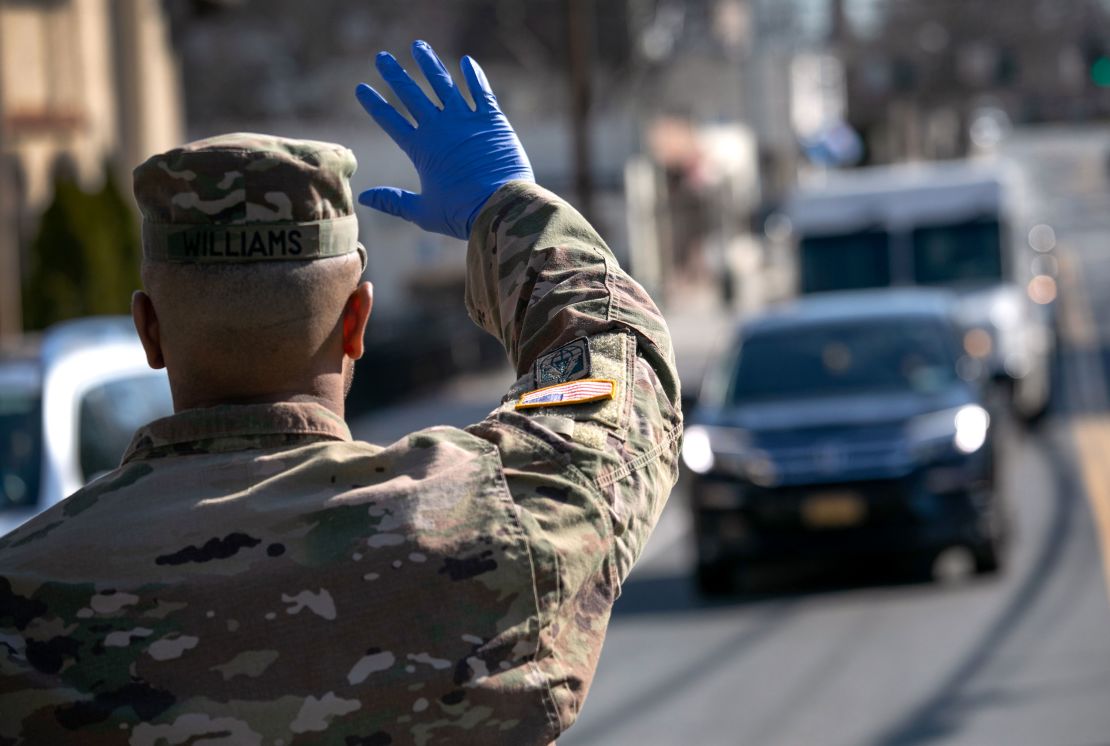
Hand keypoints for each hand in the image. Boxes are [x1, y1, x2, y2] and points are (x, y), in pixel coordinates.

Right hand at [356, 40, 533, 238]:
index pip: (391, 120)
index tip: (361, 87)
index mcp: (421, 148)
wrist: (500, 207)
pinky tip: (467, 61)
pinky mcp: (492, 121)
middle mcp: (440, 128)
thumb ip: (393, 201)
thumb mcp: (422, 211)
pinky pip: (482, 92)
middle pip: (412, 95)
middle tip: (382, 57)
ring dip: (430, 64)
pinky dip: (474, 76)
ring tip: (418, 45)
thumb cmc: (461, 213)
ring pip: (443, 84)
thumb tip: (364, 197)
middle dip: (395, 74)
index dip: (375, 103)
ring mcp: (466, 121)